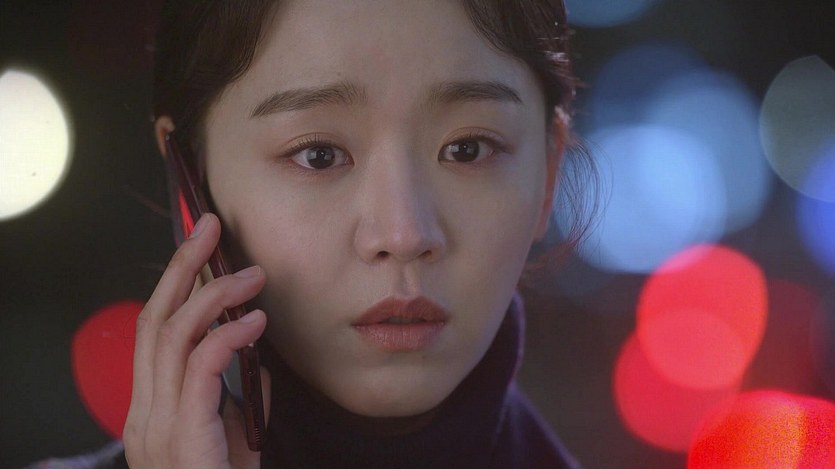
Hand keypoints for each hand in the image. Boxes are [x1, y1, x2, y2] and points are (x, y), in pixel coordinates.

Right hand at [123, 213, 269, 468]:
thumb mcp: (237, 435)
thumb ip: (239, 395)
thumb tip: (254, 350)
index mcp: (152, 407)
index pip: (156, 329)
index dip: (176, 282)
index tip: (203, 245)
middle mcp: (145, 411)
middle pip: (155, 320)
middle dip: (182, 267)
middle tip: (210, 226)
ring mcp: (157, 425)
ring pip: (172, 336)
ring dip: (214, 296)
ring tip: (251, 276)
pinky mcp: (183, 437)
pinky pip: (200, 369)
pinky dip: (227, 335)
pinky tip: (255, 321)